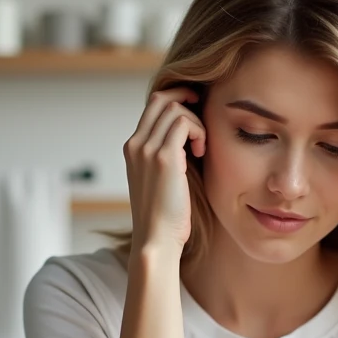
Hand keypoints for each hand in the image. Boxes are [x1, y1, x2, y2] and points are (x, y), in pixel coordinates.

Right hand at [124, 87, 206, 253]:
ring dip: (196, 121)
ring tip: (201, 146)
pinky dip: (199, 131)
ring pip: (174, 108)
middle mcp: (135, 144)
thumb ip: (167, 155)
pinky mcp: (163, 158)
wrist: (156, 239)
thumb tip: (188, 137)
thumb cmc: (165, 215)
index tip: (196, 110)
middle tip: (205, 113)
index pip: (152, 106)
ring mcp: (146, 149)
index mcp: (133, 148)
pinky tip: (202, 152)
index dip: (176, 100)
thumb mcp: (161, 178)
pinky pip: (184, 122)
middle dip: (187, 99)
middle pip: (160, 99)